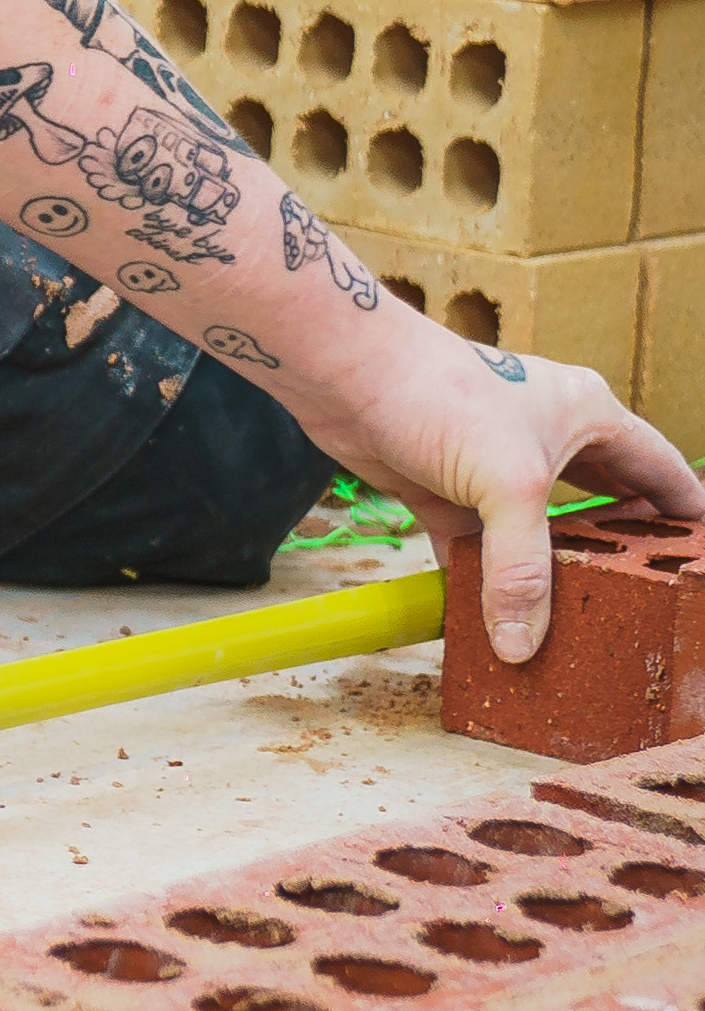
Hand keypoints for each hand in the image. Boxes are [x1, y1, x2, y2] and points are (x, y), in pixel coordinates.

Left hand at [291, 328, 704, 662]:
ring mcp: (491, 463)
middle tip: (637, 602)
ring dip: (542, 572)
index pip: (661, 471)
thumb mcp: (507, 485)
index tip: (696, 562)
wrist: (342, 368)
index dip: (686, 514)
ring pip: (532, 530)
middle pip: (601, 503)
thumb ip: (520, 567)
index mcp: (589, 417)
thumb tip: (520, 643)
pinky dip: (479, 577)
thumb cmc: (439, 394)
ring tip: (569, 625)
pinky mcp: (441, 485)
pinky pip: (473, 543)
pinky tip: (488, 618)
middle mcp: (547, 437)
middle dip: (616, 551)